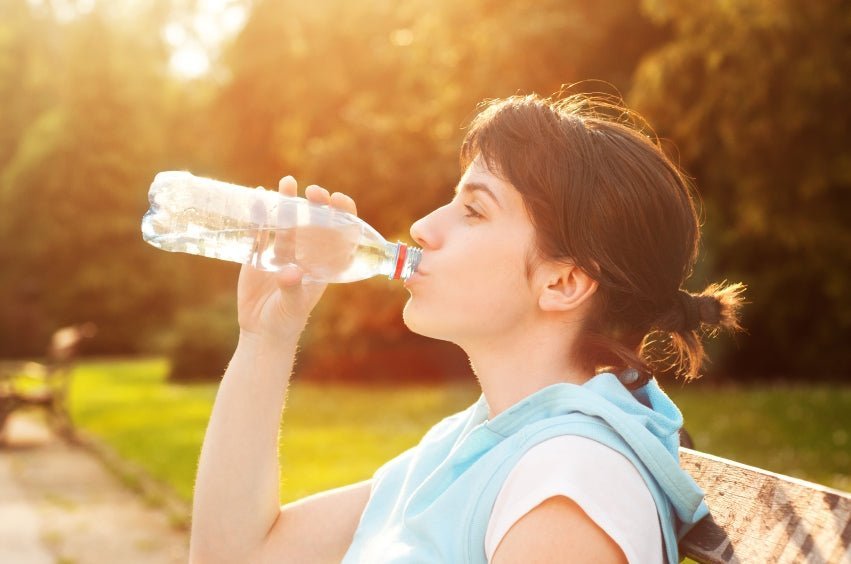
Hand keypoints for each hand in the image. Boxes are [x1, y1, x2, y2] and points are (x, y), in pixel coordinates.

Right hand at [236, 176, 357, 340]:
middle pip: (313, 222)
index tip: (338, 200)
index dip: (342, 216)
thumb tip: (290, 271)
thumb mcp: (292, 307)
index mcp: (321, 265)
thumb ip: (293, 288)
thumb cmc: (286, 321)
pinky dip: (259, 215)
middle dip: (316, 204)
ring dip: (288, 202)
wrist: (262, 331)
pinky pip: (260, 231)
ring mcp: (282, 252)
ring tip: (287, 182)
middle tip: (314, 191)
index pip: (338, 235)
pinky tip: (257, 198)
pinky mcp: (259, 255)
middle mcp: (304, 254)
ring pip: (287, 222)